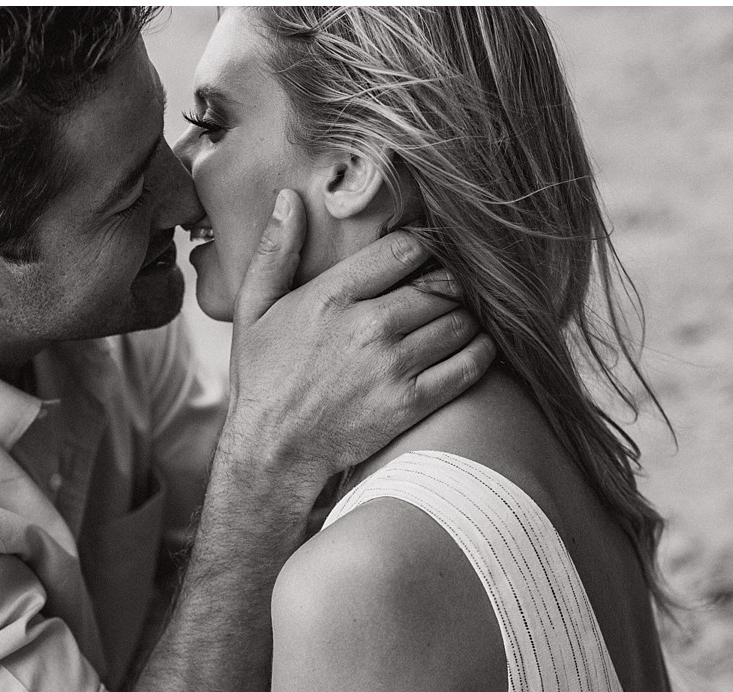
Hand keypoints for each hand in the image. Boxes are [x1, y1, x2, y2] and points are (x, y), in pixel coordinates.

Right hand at [225, 189, 496, 483]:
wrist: (272, 451)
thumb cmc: (262, 378)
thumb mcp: (252, 310)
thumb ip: (273, 252)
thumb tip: (289, 199)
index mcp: (332, 295)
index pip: (406, 249)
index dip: (423, 248)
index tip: (424, 257)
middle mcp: (368, 326)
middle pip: (441, 284)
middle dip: (450, 283)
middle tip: (449, 289)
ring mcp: (392, 366)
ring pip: (459, 321)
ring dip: (466, 315)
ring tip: (458, 317)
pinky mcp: (410, 403)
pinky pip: (468, 365)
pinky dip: (481, 351)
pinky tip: (475, 347)